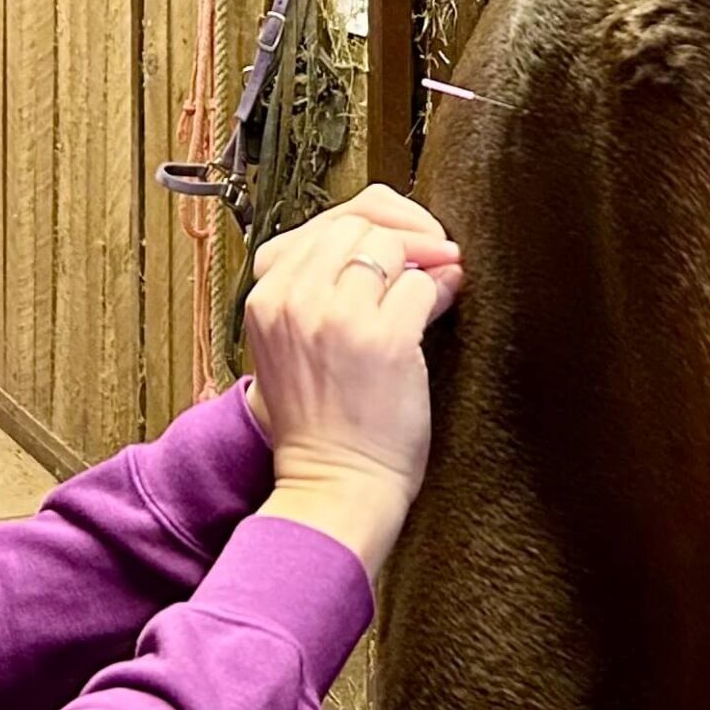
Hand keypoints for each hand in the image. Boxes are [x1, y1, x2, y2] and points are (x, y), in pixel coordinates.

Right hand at [240, 186, 459, 444]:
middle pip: (359, 226)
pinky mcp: (385, 339)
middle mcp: (296, 300)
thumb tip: (392, 242)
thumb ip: (320, 288)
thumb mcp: (289, 344)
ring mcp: (339, 317)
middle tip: (430, 258)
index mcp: (266, 296)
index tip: (399, 247)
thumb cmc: (319, 422)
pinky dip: (441, 292)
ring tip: (433, 287)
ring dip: (420, 266)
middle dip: (401, 239)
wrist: (333, 484)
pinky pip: (424, 284)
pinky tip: (443, 306)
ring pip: (392, 248)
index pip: (324, 225)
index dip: (371, 229)